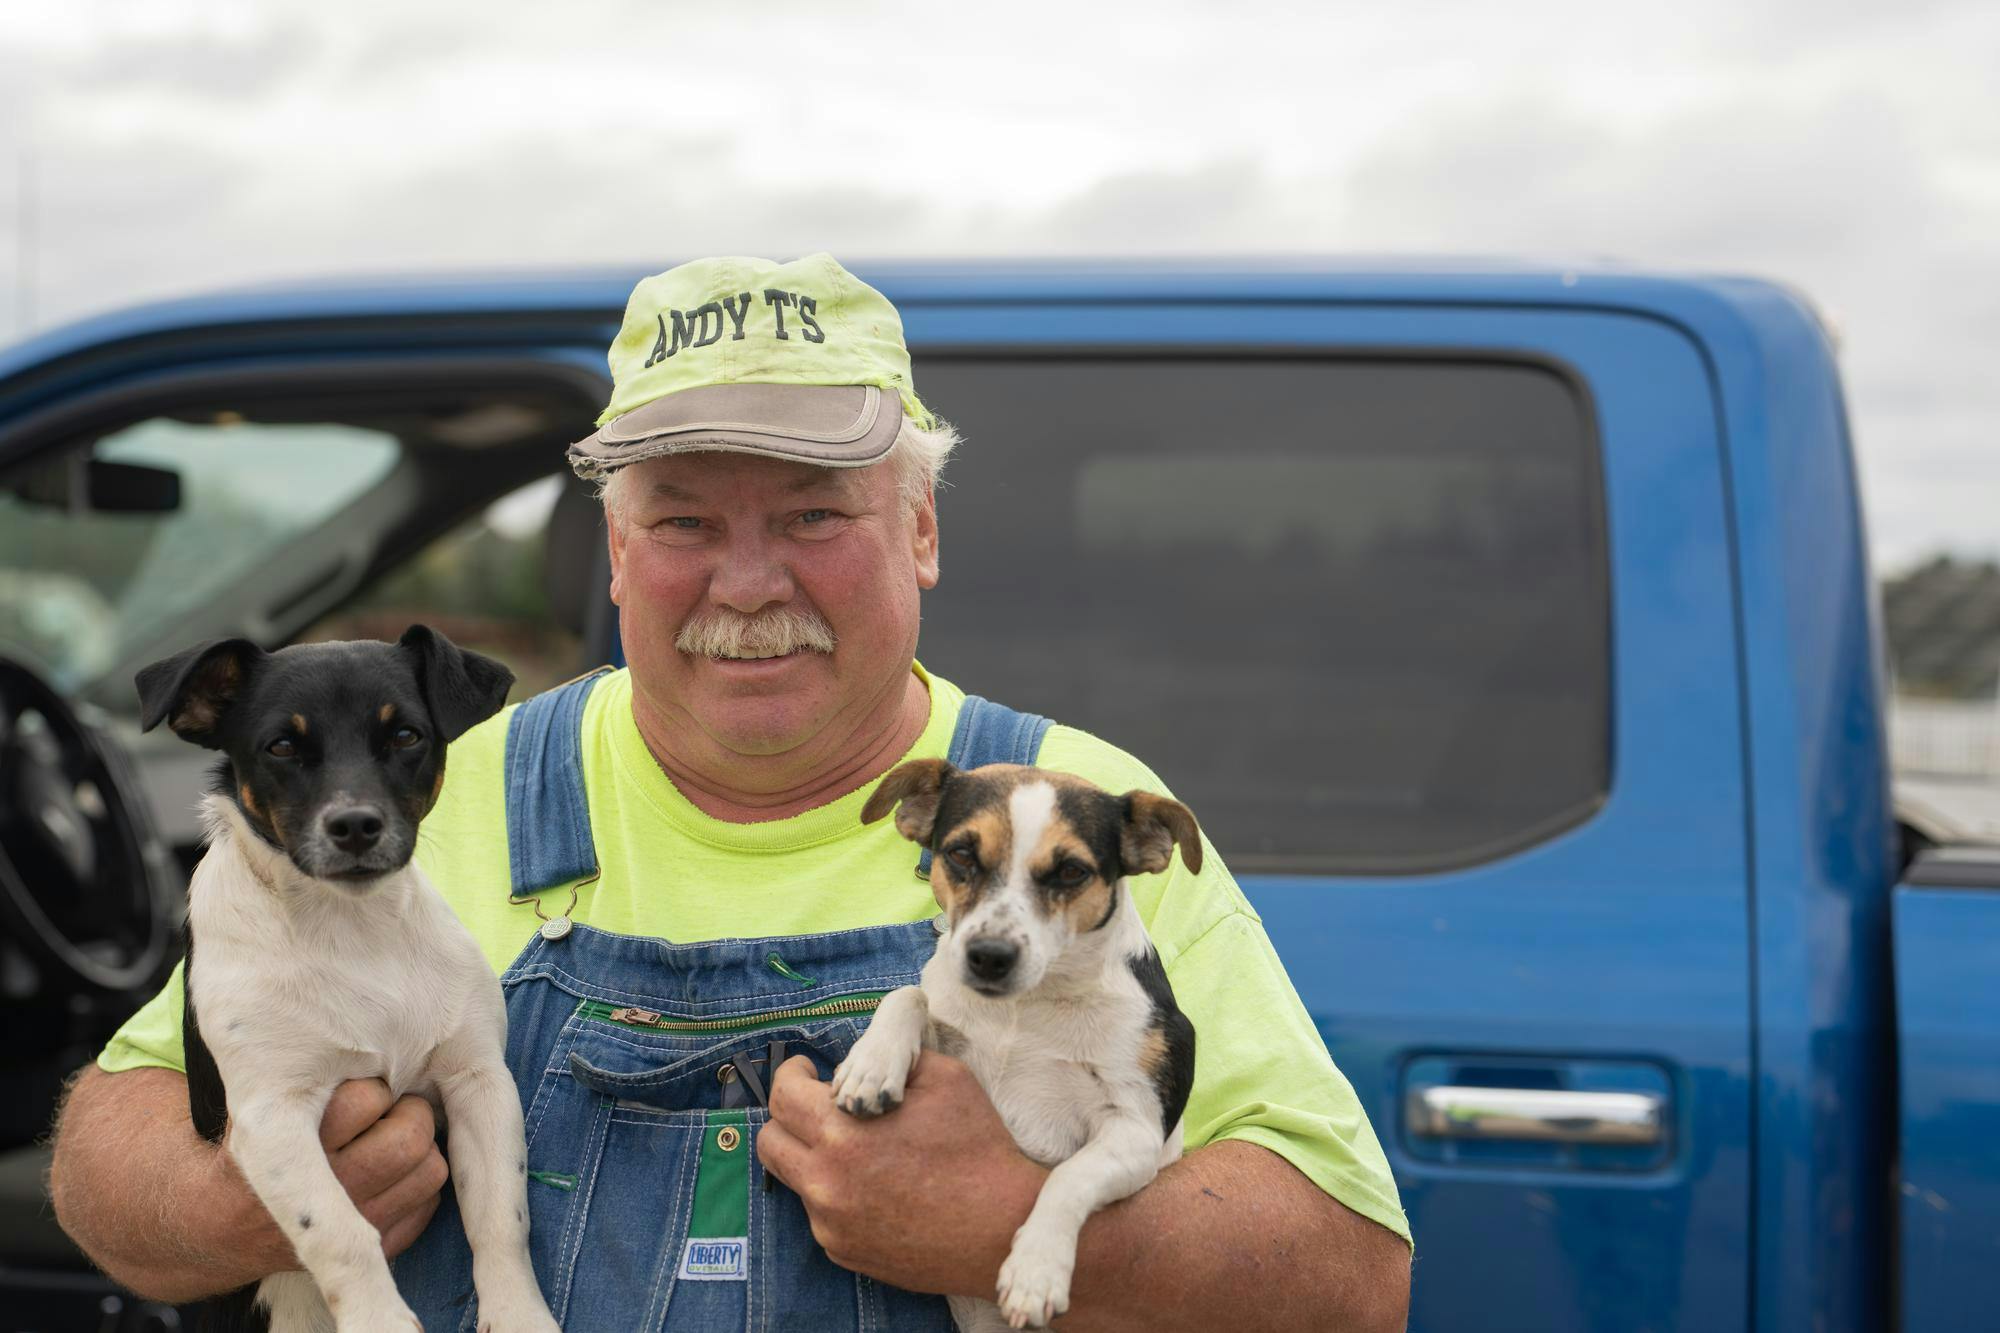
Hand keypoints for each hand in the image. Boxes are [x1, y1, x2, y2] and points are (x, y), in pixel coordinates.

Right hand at [221, 1079, 448, 1272]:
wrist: (221, 1224)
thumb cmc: (254, 1140)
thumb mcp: (258, 1095)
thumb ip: (307, 1065)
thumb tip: (378, 1032)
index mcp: (292, 1140)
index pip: (368, 1098)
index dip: (375, 1087)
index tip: (365, 1087)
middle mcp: (325, 1185)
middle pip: (409, 1138)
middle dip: (412, 1114)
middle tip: (394, 1110)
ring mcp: (352, 1222)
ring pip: (429, 1171)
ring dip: (423, 1149)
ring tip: (395, 1140)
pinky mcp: (371, 1247)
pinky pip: (427, 1206)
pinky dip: (421, 1185)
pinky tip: (394, 1174)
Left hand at [758, 1051, 1047, 1295]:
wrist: (1001, 1228)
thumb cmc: (977, 1150)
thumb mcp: (946, 1077)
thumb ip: (892, 1059)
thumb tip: (860, 1061)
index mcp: (842, 1131)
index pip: (783, 1095)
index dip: (791, 1075)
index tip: (806, 1072)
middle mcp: (825, 1182)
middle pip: (771, 1141)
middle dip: (788, 1116)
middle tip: (818, 1108)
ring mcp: (831, 1223)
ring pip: (794, 1179)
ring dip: (812, 1156)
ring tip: (854, 1149)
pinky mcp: (844, 1251)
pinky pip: (821, 1214)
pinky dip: (837, 1194)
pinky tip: (876, 1188)